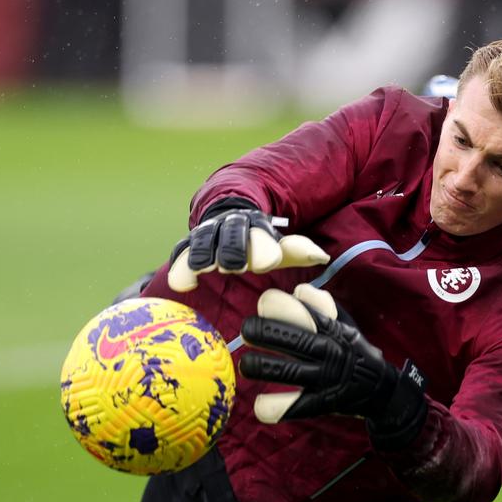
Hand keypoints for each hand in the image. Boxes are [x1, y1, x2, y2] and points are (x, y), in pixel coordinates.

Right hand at [168, 200, 328, 292]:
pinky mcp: (188, 245)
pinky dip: (180, 266)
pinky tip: (183, 285)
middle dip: (233, 248)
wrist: (228, 215)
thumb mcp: (279, 247)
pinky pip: (181, 252)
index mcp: (257, 226)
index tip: (268, 263)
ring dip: (204, 253)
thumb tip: (321, 256)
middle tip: (235, 266)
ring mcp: (207, 234)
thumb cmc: (259, 244)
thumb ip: (297, 251)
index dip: (264, 247)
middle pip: (230, 234)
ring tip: (205, 269)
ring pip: (203, 239)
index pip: (260, 234)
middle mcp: (230, 226)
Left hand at [239, 284, 427, 447]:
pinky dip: (274, 407)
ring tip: (246, 365)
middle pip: (294, 341)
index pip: (306, 312)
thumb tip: (297, 291)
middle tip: (246, 331)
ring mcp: (325, 380)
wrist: (380, 388)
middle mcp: (329, 353)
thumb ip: (321, 304)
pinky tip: (259, 404)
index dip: (281, 306)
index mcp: (332, 330)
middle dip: (264, 333)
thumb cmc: (352, 350)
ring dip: (261, 367)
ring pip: (288, 372)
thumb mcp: (344, 323)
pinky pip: (295, 407)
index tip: (264, 304)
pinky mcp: (322, 404)